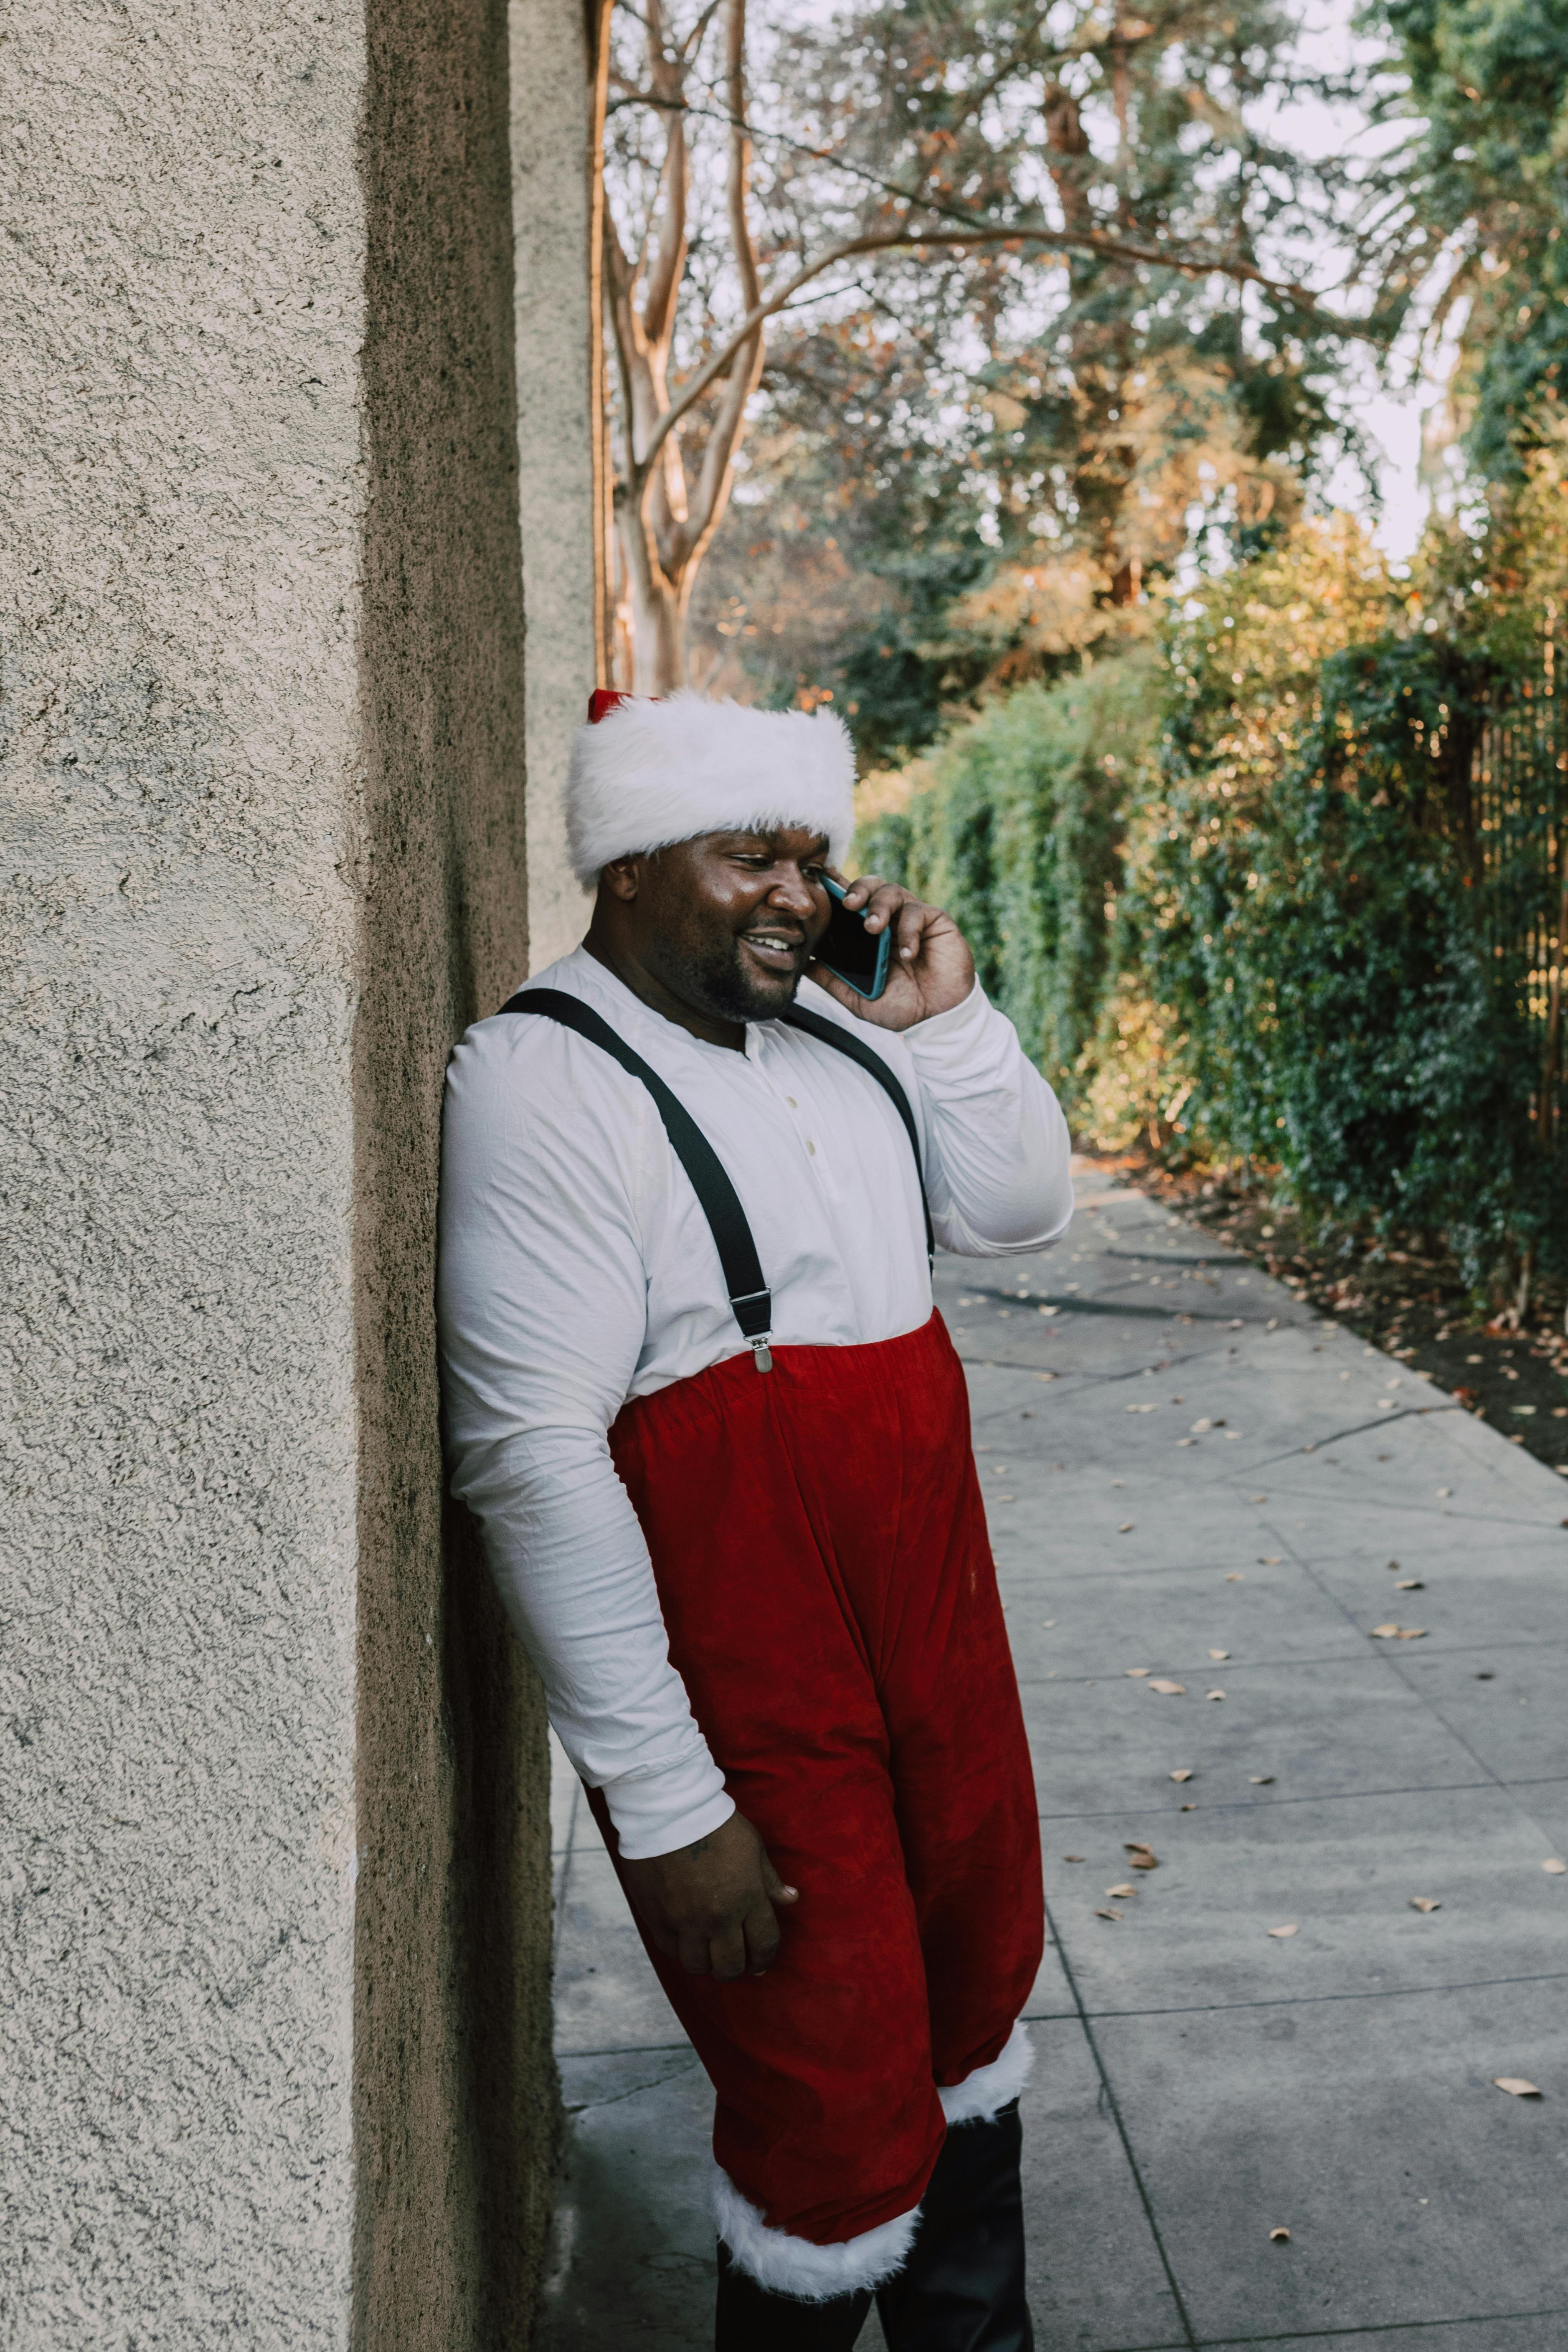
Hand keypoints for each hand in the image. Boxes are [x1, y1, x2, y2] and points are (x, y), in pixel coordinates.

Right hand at [621, 1810, 797, 1980]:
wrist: (668, 1810)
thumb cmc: (716, 1824)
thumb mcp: (752, 1847)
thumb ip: (770, 1880)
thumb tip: (791, 1899)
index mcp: (747, 1898)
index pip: (764, 1944)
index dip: (765, 1958)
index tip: (761, 1961)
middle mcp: (717, 1917)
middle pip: (730, 1966)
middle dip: (735, 1969)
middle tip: (733, 1961)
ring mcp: (685, 1920)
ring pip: (697, 1965)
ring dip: (706, 1963)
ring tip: (707, 1952)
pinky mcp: (657, 1917)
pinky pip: (670, 1950)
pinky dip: (679, 1949)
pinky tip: (684, 1938)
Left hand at [809, 874, 975, 1030]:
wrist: (936, 1020)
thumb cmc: (900, 1007)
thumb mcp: (857, 998)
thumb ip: (832, 980)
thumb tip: (801, 964)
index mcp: (868, 934)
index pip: (852, 902)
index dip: (837, 887)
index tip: (821, 877)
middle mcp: (890, 920)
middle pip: (871, 885)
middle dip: (858, 889)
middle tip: (848, 904)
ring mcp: (912, 919)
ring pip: (893, 891)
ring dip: (879, 906)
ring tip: (873, 928)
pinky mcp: (937, 922)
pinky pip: (918, 913)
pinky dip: (909, 931)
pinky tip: (908, 954)